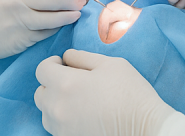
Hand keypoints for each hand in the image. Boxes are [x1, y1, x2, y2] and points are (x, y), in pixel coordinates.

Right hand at [0, 0, 84, 63]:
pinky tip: (60, 26)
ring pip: (52, 19)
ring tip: (76, 14)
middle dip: (72, 0)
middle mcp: (15, 0)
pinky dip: (54, 29)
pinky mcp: (18, 40)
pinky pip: (43, 33)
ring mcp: (17, 21)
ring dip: (68, 17)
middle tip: (82, 1)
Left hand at [35, 50, 175, 135]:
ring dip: (56, 103)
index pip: (41, 70)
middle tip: (72, 81)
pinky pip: (57, 128)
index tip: (64, 64)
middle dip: (52, 84)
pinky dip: (64, 120)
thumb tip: (67, 58)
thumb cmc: (130, 93)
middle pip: (40, 93)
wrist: (144, 128)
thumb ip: (82, 57)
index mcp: (66, 84)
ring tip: (78, 100)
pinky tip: (83, 115)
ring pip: (46, 113)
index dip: (52, 63)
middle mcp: (57, 109)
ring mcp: (61, 129)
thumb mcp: (110, 64)